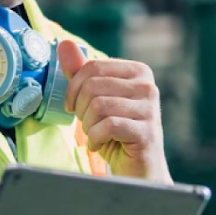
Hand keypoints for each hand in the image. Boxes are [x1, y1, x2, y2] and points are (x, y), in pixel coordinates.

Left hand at [58, 40, 170, 183]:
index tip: (74, 107)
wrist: (137, 170)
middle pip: (93, 86)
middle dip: (82, 109)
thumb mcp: (95, 99)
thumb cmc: (115, 133)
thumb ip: (81, 73)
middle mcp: (148, 86)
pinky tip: (101, 145)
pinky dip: (96, 138)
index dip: (74, 88)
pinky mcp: (147, 131)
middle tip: (89, 124)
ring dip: (89, 126)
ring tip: (96, 135)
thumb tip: (65, 44)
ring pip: (99, 105)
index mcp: (138, 72)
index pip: (93, 66)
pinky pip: (108, 125)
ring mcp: (151, 109)